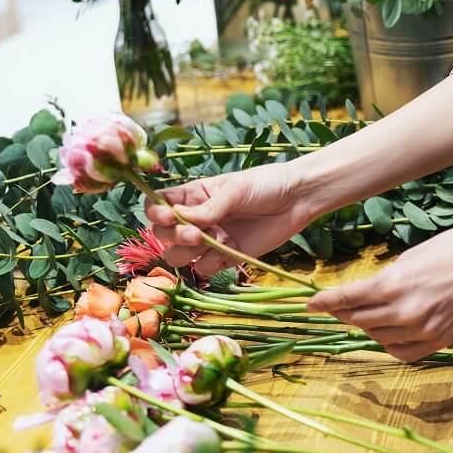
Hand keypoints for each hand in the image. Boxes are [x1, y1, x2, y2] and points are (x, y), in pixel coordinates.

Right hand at [146, 163, 310, 273]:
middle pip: (164, 235)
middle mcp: (197, 219)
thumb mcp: (235, 190)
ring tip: (207, 240)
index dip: (155, 214)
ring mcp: (210, 240)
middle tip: (196, 233)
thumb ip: (208, 208)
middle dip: (174, 235)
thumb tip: (182, 220)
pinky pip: (205, 268)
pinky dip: (211, 262)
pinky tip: (228, 250)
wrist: (296, 201)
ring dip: (187, 252)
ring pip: (179, 256)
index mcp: (193, 196)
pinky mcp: (226, 257)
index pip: (158, 206)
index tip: (168, 215)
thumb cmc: (265, 185)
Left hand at [307, 224, 452, 360]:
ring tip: (373, 313)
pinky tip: (390, 333)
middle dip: (345, 312)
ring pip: (379, 336)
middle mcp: (404, 310)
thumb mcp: (409, 257)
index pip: (348, 298)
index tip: (311, 305)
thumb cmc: (451, 249)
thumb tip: (366, 295)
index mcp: (393, 284)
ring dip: (369, 326)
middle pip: (359, 319)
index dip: (325, 302)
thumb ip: (384, 280)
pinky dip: (390, 344)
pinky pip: (402, 352)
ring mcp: (422, 329)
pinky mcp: (438, 340)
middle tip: (340, 306)